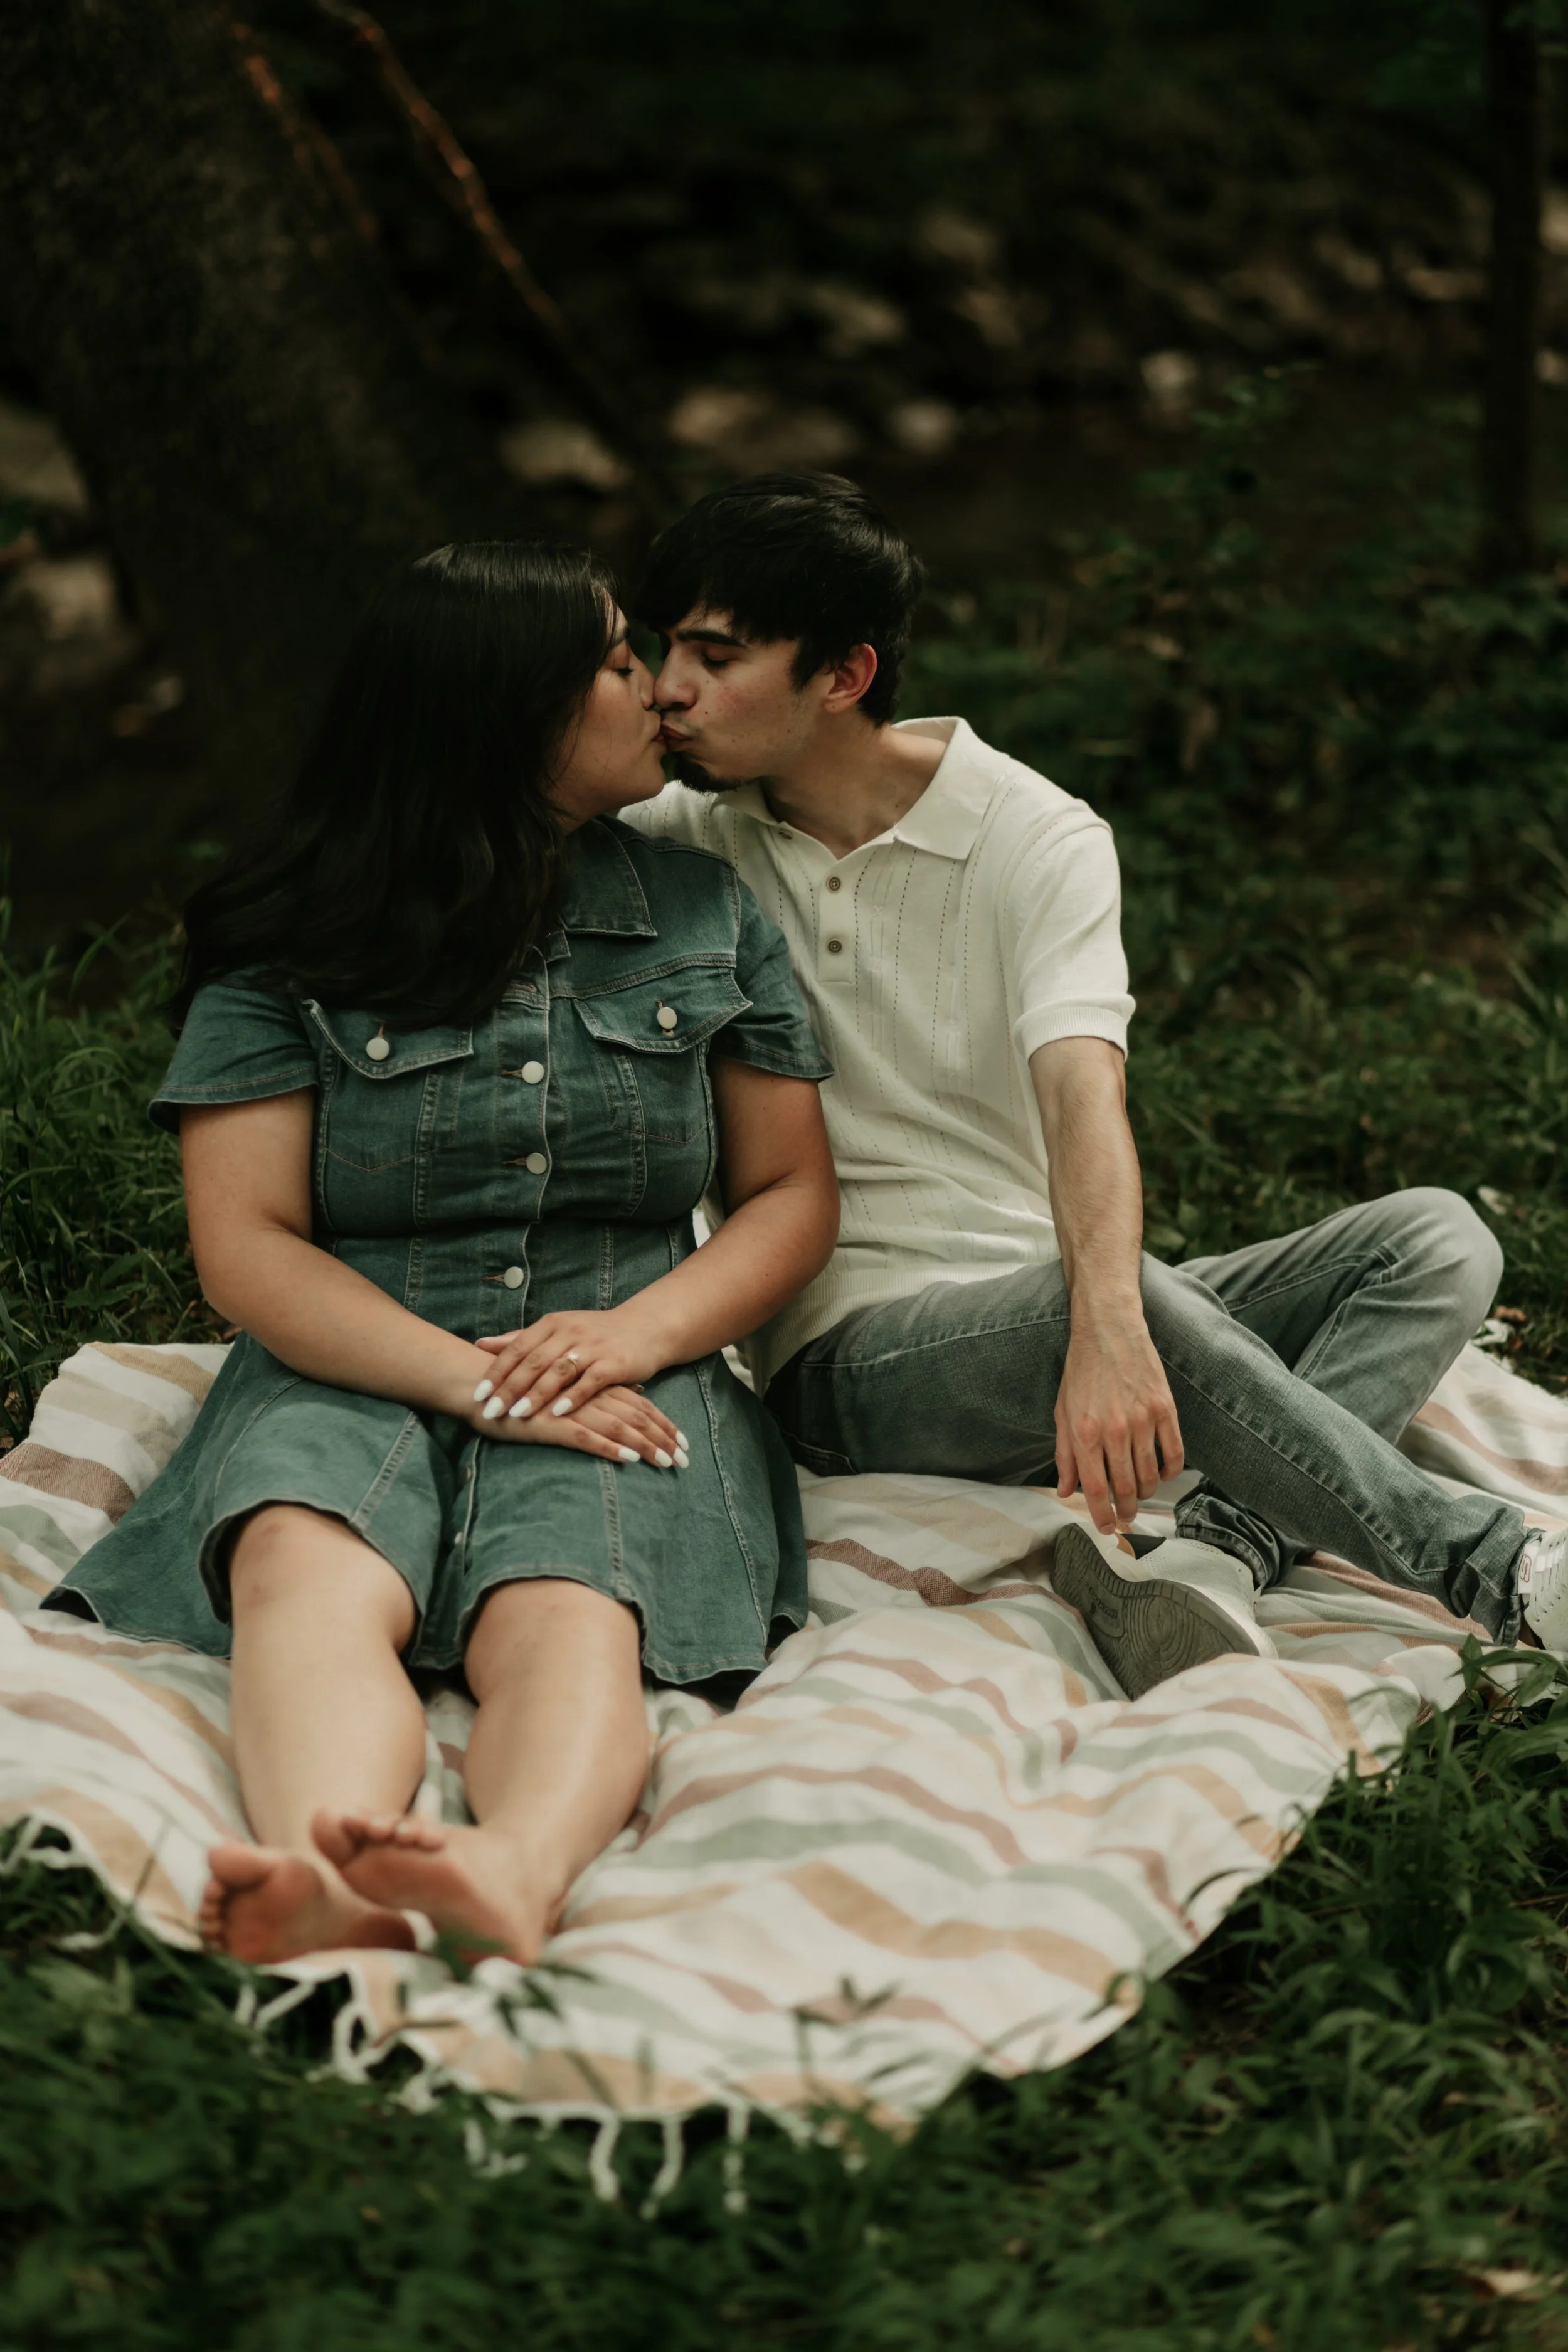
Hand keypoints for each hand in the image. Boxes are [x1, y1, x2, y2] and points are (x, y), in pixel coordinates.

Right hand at [464, 1365, 682, 1469]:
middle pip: (636, 1418)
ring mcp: (570, 1410)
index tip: (683, 1443)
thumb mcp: (569, 1389)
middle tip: (685, 1461)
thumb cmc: (525, 1389)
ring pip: (617, 1428)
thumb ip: (604, 1391)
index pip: (639, 1406)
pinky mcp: (551, 1425)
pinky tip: (628, 1460)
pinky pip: (586, 1438)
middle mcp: (587, 1396)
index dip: (663, 1425)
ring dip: (645, 1447)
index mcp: (593, 1387)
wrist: (480, 1384)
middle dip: (663, 1440)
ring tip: (666, 1464)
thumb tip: (639, 1395)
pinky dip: (609, 1448)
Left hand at [469, 1309, 684, 1459]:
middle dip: (510, 1388)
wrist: (644, 1329)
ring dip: (535, 1394)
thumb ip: (519, 1339)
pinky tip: (557, 1413)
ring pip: (558, 1371)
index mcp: (552, 1324)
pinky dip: (573, 1397)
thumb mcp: (556, 1330)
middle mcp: (570, 1332)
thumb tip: (480, 1344)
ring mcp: (593, 1346)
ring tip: (516, 1414)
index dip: (496, 1371)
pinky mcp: (614, 1363)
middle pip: (533, 1361)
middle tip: (490, 1410)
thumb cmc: (593, 1334)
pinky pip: (590, 1382)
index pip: (517, 1348)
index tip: (477, 1394)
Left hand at [1054, 1303, 1183, 1535]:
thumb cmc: (1082, 1372)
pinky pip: (1175, 1454)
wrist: (1108, 1330)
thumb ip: (1064, 1455)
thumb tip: (1066, 1491)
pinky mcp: (1165, 1408)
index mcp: (1085, 1432)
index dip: (1102, 1516)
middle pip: (1127, 1488)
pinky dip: (1171, 1471)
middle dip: (1126, 1510)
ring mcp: (1143, 1419)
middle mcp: (1115, 1429)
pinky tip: (1163, 1475)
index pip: (1096, 1489)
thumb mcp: (1062, 1412)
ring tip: (1140, 1495)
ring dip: (1146, 1493)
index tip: (1108, 1528)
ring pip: (1151, 1475)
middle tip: (1126, 1517)